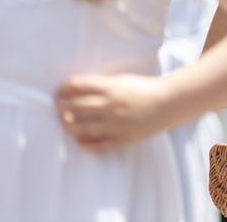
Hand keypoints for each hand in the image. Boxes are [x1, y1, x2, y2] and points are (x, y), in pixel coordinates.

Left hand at [55, 74, 172, 152]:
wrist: (169, 103)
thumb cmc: (145, 88)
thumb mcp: (122, 80)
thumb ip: (101, 86)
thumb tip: (76, 91)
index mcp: (111, 87)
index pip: (77, 86)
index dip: (63, 89)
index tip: (60, 92)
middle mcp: (110, 106)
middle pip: (73, 107)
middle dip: (60, 107)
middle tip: (57, 108)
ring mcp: (116, 124)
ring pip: (80, 129)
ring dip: (68, 126)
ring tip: (65, 124)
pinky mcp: (123, 138)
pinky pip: (97, 145)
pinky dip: (84, 144)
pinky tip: (79, 140)